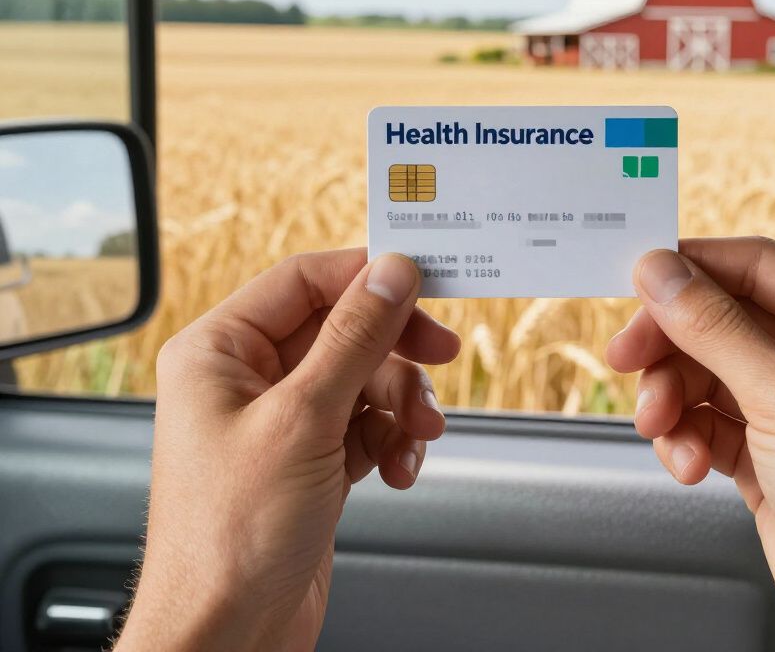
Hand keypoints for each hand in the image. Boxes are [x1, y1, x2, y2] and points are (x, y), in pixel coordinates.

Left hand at [116, 249, 458, 651]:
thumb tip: (392, 275)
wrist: (228, 641)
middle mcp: (246, 378)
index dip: (366, 277)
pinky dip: (391, 438)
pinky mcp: (310, 457)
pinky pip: (366, 422)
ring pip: (363, 377)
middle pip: (343, 329)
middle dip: (395, 352)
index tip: (422, 282)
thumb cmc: (228, 541)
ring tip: (416, 433)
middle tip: (439, 357)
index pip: (304, 281)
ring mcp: (280, 419)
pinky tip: (399, 466)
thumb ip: (355, 338)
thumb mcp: (303, 419)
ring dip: (400, 402)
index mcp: (219, 350)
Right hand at [607, 238, 774, 651]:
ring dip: (671, 398)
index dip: (690, 269)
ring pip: (701, 371)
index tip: (637, 281)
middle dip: (669, 345)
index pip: (751, 264)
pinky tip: (689, 463)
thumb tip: (662, 271)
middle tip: (629, 359)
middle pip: (715, 319)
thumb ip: (712, 325)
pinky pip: (704, 420)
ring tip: (663, 426)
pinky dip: (685, 437)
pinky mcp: (766, 449)